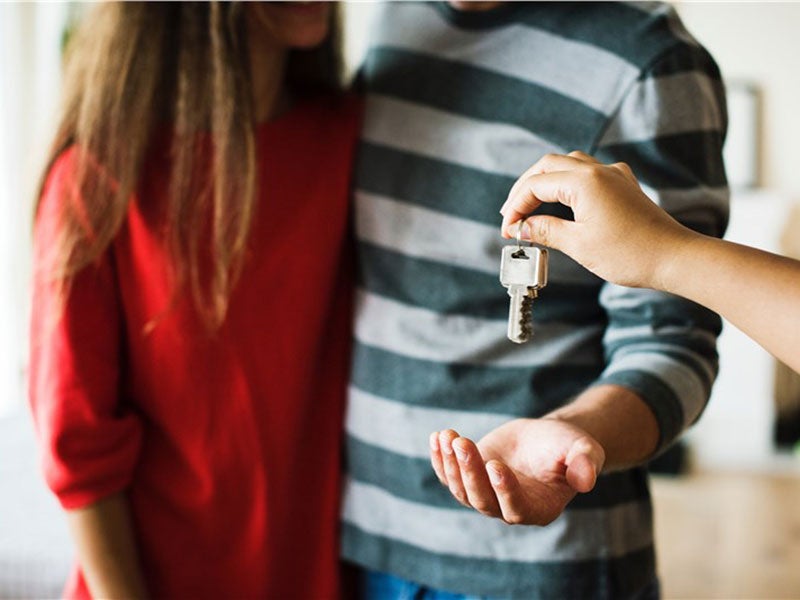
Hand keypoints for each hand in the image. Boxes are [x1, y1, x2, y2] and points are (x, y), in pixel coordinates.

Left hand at [429, 418, 604, 525]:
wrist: (546, 438)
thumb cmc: (568, 446)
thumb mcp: (583, 449)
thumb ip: (586, 463)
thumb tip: (587, 480)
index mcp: (538, 508)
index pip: (515, 508)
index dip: (503, 489)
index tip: (495, 464)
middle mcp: (508, 508)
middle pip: (482, 500)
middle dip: (470, 471)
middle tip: (462, 442)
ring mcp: (486, 495)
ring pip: (462, 489)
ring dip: (451, 464)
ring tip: (447, 436)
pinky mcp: (470, 479)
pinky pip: (449, 475)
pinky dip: (440, 459)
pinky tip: (437, 437)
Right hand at [499, 151, 697, 289]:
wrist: (675, 258)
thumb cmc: (630, 254)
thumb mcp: (579, 245)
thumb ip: (546, 231)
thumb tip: (522, 227)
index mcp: (584, 181)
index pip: (536, 185)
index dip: (516, 206)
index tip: (508, 230)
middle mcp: (599, 171)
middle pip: (548, 166)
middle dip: (525, 188)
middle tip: (511, 215)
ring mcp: (614, 176)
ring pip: (568, 165)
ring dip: (545, 182)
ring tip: (531, 206)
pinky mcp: (624, 186)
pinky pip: (588, 173)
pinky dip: (567, 183)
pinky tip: (563, 201)